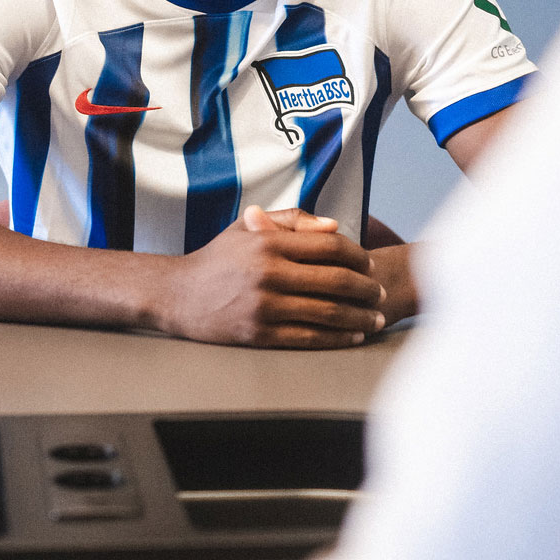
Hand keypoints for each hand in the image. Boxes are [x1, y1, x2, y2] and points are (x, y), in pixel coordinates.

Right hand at [152, 205, 386, 348]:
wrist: (178, 295)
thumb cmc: (219, 258)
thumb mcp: (248, 227)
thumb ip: (292, 220)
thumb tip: (335, 227)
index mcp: (268, 243)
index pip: (329, 246)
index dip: (358, 255)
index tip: (370, 263)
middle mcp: (267, 274)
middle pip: (335, 280)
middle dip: (366, 289)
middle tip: (381, 294)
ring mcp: (263, 307)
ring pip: (327, 313)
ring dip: (359, 317)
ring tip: (375, 319)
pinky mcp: (259, 335)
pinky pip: (309, 338)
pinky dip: (337, 338)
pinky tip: (352, 336)